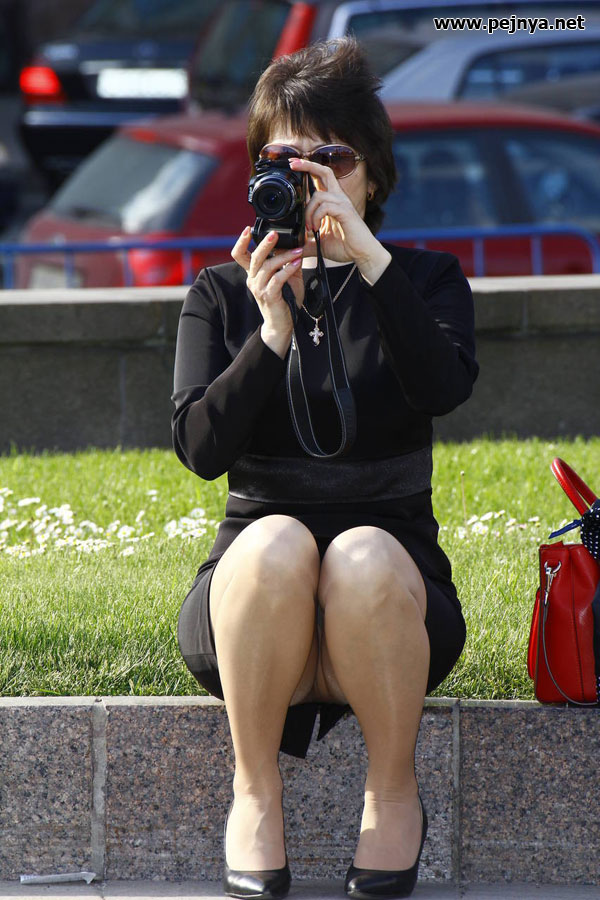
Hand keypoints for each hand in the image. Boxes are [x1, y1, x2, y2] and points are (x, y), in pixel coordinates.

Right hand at [231, 226, 304, 357]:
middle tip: (274, 233)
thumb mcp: (286, 277)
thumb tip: (293, 243)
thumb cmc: (284, 300)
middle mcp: (253, 279)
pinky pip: (277, 279)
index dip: (241, 242)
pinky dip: (288, 270)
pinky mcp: (269, 296)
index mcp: (253, 273)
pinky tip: (297, 264)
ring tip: (297, 251)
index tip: (248, 229)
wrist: (282, 324)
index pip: (240, 255)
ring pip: (267, 266)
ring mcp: (259, 288)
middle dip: (264, 243)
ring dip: (284, 257)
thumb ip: (287, 261)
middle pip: (254, 257)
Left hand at [289, 157, 390, 283]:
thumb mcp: (320, 244)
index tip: (293, 166)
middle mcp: (339, 199)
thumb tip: (293, 246)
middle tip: (293, 165)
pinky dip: (316, 217)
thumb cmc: (345, 247)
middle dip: (308, 165)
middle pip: (325, 172)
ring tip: (310, 228)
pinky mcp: (345, 212)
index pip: (321, 178)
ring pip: (319, 195)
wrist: (362, 255)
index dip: (308, 169)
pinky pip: (325, 207)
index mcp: (333, 202)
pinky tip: (316, 228)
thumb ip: (307, 243)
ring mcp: (343, 204)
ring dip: (309, 211)